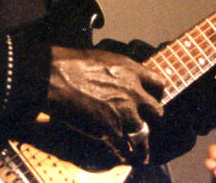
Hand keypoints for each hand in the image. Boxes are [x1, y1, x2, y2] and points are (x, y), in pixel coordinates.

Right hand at [46, 46, 165, 163]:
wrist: (56, 77)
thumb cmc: (73, 64)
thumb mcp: (105, 58)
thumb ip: (120, 71)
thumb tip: (122, 78)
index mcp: (132, 71)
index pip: (159, 84)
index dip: (156, 94)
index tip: (151, 100)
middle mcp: (134, 92)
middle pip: (157, 111)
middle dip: (151, 118)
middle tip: (145, 123)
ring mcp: (124, 112)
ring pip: (143, 133)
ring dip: (140, 142)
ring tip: (141, 151)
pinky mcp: (111, 129)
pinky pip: (125, 147)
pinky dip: (125, 153)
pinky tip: (124, 156)